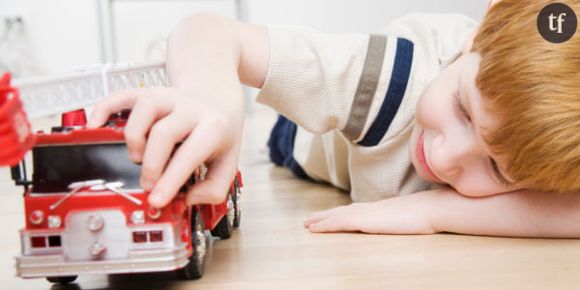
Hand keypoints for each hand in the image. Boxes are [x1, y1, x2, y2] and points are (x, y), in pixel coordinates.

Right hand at [88, 85, 243, 207]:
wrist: (217, 94)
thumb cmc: (219, 131)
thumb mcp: (229, 161)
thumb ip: (214, 189)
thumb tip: (188, 199)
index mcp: (213, 127)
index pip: (189, 154)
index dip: (170, 180)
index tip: (156, 200)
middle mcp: (189, 108)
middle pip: (162, 134)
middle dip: (152, 165)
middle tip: (150, 184)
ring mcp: (167, 97)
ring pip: (142, 112)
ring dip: (134, 141)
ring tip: (140, 158)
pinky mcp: (148, 91)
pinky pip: (121, 96)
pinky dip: (104, 110)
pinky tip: (96, 126)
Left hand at [304, 195, 436, 234]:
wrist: (431, 209)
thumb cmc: (427, 215)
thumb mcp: (411, 218)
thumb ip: (402, 219)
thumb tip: (404, 222)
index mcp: (380, 209)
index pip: (354, 210)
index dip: (340, 213)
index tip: (329, 215)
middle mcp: (370, 208)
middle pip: (341, 211)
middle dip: (325, 215)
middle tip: (309, 219)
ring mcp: (366, 213)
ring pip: (336, 216)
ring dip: (320, 220)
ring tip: (306, 224)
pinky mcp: (364, 221)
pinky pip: (339, 223)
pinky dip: (325, 225)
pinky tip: (314, 229)